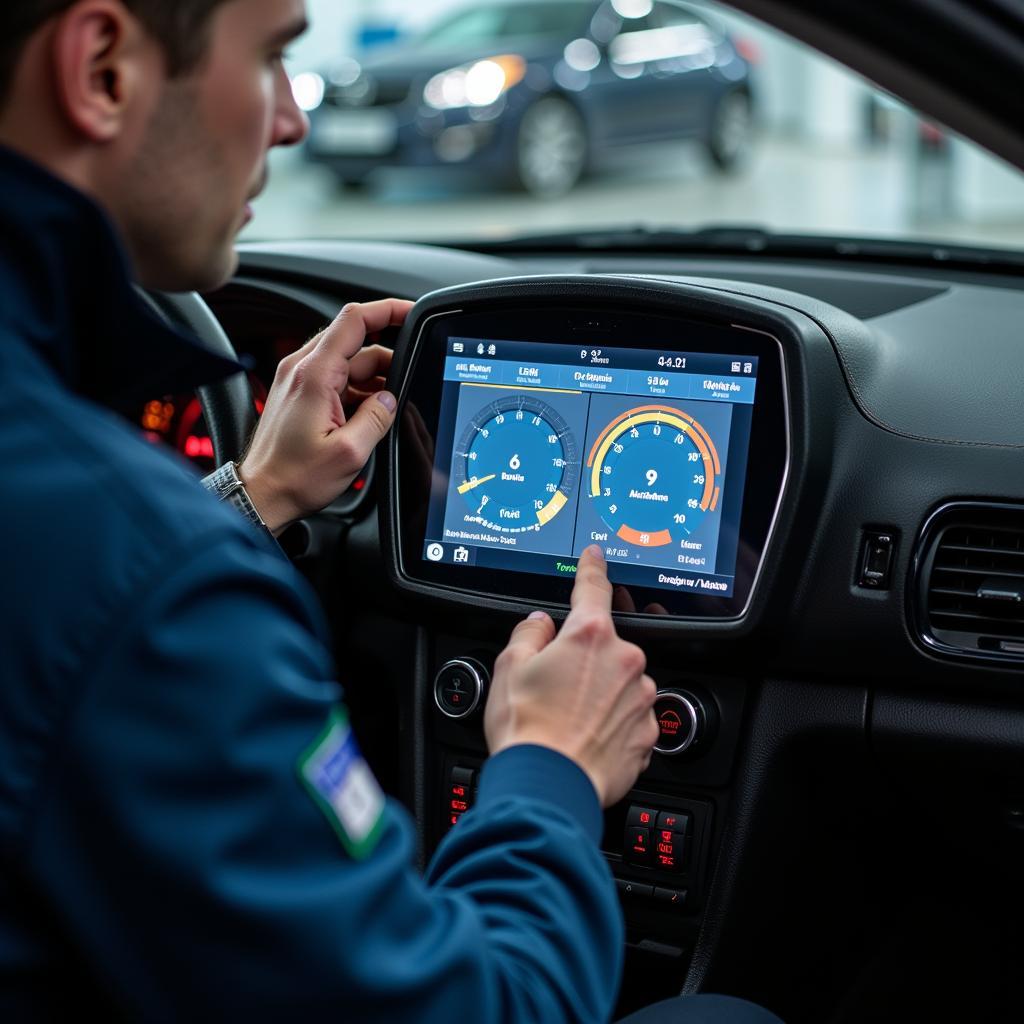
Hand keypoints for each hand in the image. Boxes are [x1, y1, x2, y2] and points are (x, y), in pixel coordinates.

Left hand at [239, 299, 413, 532]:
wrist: (263, 494)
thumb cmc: (294, 477)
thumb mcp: (350, 452)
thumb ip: (378, 418)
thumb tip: (391, 398)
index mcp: (314, 374)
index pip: (355, 319)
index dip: (388, 310)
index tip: (411, 313)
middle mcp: (302, 368)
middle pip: (357, 341)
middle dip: (388, 360)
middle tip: (406, 388)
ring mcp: (299, 379)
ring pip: (349, 361)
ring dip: (373, 379)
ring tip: (383, 413)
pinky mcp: (300, 392)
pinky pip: (338, 378)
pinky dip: (358, 391)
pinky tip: (366, 416)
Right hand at [484, 546, 659, 806]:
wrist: (549, 787)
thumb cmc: (527, 730)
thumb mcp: (509, 668)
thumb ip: (529, 634)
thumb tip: (540, 625)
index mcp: (590, 636)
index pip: (593, 588)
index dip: (592, 568)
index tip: (596, 556)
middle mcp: (625, 661)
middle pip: (608, 644)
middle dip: (587, 657)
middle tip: (558, 682)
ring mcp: (641, 698)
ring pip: (622, 681)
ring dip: (602, 691)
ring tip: (569, 717)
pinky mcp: (649, 733)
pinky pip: (632, 716)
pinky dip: (613, 721)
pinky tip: (587, 735)